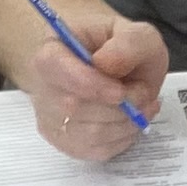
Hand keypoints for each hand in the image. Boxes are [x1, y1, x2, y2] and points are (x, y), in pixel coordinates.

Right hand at [14, 13, 170, 163]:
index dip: (89, 84)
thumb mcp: (136, 34)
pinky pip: (94, 151)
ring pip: (88, 134)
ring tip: (141, 106)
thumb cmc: (120, 49)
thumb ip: (129, 43)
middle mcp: (42, 86)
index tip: (120, 91)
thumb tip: (107, 64)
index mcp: (52, 50)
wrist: (112, 67)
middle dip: (119, 106)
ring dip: (125, 124)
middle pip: (74, 107)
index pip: (55, 68)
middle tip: (143, 93)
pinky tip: (130, 122)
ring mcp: (50, 117)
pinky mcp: (64, 142)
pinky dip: (122, 140)